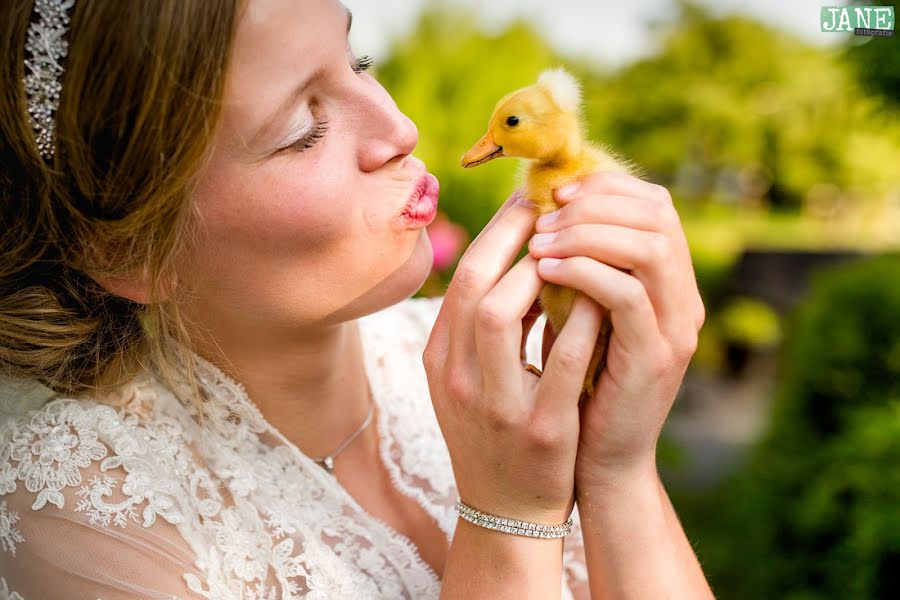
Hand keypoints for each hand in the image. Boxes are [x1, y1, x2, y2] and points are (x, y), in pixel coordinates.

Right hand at [424, 189, 606, 524]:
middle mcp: (457, 378)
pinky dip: (581, 322)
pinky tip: (604, 299)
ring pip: (502, 314)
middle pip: (473, 286)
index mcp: (440, 361)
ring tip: (574, 252)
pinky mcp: (540, 430)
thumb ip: (481, 327)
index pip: (460, 281)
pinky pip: (561, 361)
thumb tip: (517, 260)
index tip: (527, 205)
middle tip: (552, 210)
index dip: (495, 235)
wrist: (505, 510)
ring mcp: (495, 405)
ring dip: (540, 273)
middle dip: (513, 238)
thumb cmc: (493, 432)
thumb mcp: (468, 379)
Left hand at [527, 172, 704, 487]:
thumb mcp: (579, 317)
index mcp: (667, 283)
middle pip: (658, 212)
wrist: (600, 461)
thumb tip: (538, 214)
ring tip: (540, 243)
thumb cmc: (579, 385)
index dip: (604, 186)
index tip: (553, 193)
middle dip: (593, 203)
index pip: (654, 202)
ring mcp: (675, 328)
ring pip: (649, 246)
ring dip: (587, 232)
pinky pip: (628, 295)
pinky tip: (546, 271)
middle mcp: (682, 298)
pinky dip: (585, 272)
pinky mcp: (655, 358)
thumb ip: (577, 271)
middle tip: (543, 218)